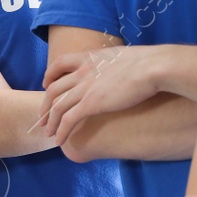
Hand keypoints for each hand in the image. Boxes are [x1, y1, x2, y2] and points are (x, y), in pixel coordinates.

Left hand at [42, 45, 164, 142]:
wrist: (153, 68)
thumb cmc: (148, 62)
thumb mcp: (123, 56)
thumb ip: (113, 62)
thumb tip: (121, 67)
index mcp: (89, 57)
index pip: (59, 63)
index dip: (49, 75)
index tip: (46, 84)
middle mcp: (82, 71)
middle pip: (54, 89)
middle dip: (45, 105)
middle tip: (43, 117)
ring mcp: (85, 87)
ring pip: (58, 106)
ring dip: (51, 121)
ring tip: (48, 133)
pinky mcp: (92, 104)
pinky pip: (68, 120)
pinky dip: (61, 131)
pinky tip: (60, 140)